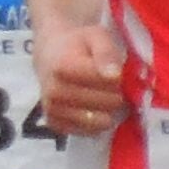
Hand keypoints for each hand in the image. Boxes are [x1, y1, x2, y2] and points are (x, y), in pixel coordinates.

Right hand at [37, 10, 127, 139]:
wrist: (50, 55)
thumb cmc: (77, 45)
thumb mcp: (95, 36)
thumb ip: (106, 52)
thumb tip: (114, 76)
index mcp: (63, 67)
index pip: (108, 82)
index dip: (118, 78)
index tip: (116, 73)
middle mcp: (54, 91)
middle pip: (106, 102)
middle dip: (116, 95)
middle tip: (113, 87)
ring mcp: (53, 109)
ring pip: (97, 121)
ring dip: (108, 111)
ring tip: (105, 98)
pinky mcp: (53, 123)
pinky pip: (86, 132)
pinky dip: (96, 124)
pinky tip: (96, 111)